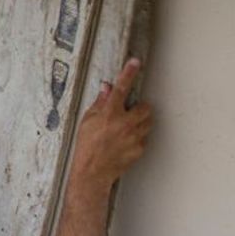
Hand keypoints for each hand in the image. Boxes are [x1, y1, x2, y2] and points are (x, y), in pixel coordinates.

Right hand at [71, 58, 152, 188]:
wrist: (92, 173)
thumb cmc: (86, 148)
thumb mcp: (87, 122)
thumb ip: (99, 104)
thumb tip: (107, 90)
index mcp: (109, 114)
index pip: (121, 88)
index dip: (128, 73)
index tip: (134, 62)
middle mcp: (124, 124)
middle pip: (145, 107)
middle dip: (140, 108)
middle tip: (131, 112)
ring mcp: (134, 137)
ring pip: (147, 122)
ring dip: (140, 122)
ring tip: (126, 128)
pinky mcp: (139, 149)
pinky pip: (144, 138)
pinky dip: (137, 138)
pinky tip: (125, 142)